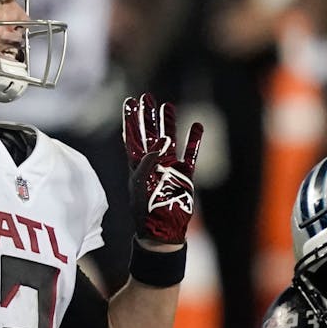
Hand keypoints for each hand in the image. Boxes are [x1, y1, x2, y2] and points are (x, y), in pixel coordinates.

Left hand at [123, 93, 203, 244]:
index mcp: (137, 165)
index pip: (132, 136)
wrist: (161, 231)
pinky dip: (194, 140)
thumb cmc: (146, 210)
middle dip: (147, 115)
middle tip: (146, 97)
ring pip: (169, 139)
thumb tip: (160, 142)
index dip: (130, 119)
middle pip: (149, 133)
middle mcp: (152, 162)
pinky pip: (190, 153)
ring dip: (168, 123)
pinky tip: (197, 126)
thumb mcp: (141, 186)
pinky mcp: (184, 175)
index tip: (129, 101)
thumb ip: (147, 163)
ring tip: (168, 105)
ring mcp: (169, 167)